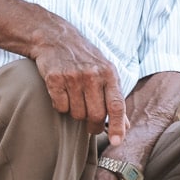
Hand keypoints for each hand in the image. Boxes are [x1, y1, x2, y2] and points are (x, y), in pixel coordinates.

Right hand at [32, 19, 128, 136]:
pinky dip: (61, 107)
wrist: (56, 38)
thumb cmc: (85, 60)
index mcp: (109, 74)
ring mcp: (73, 76)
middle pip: (96, 114)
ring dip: (76, 114)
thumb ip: (115, 99)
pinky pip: (60, 107)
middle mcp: (92, 75)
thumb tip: (125, 126)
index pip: (116, 105)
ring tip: (76, 100)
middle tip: (91, 126)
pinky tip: (62, 94)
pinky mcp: (54, 78)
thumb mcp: (105, 73)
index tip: (116, 141)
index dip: (118, 126)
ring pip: (77, 114)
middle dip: (94, 126)